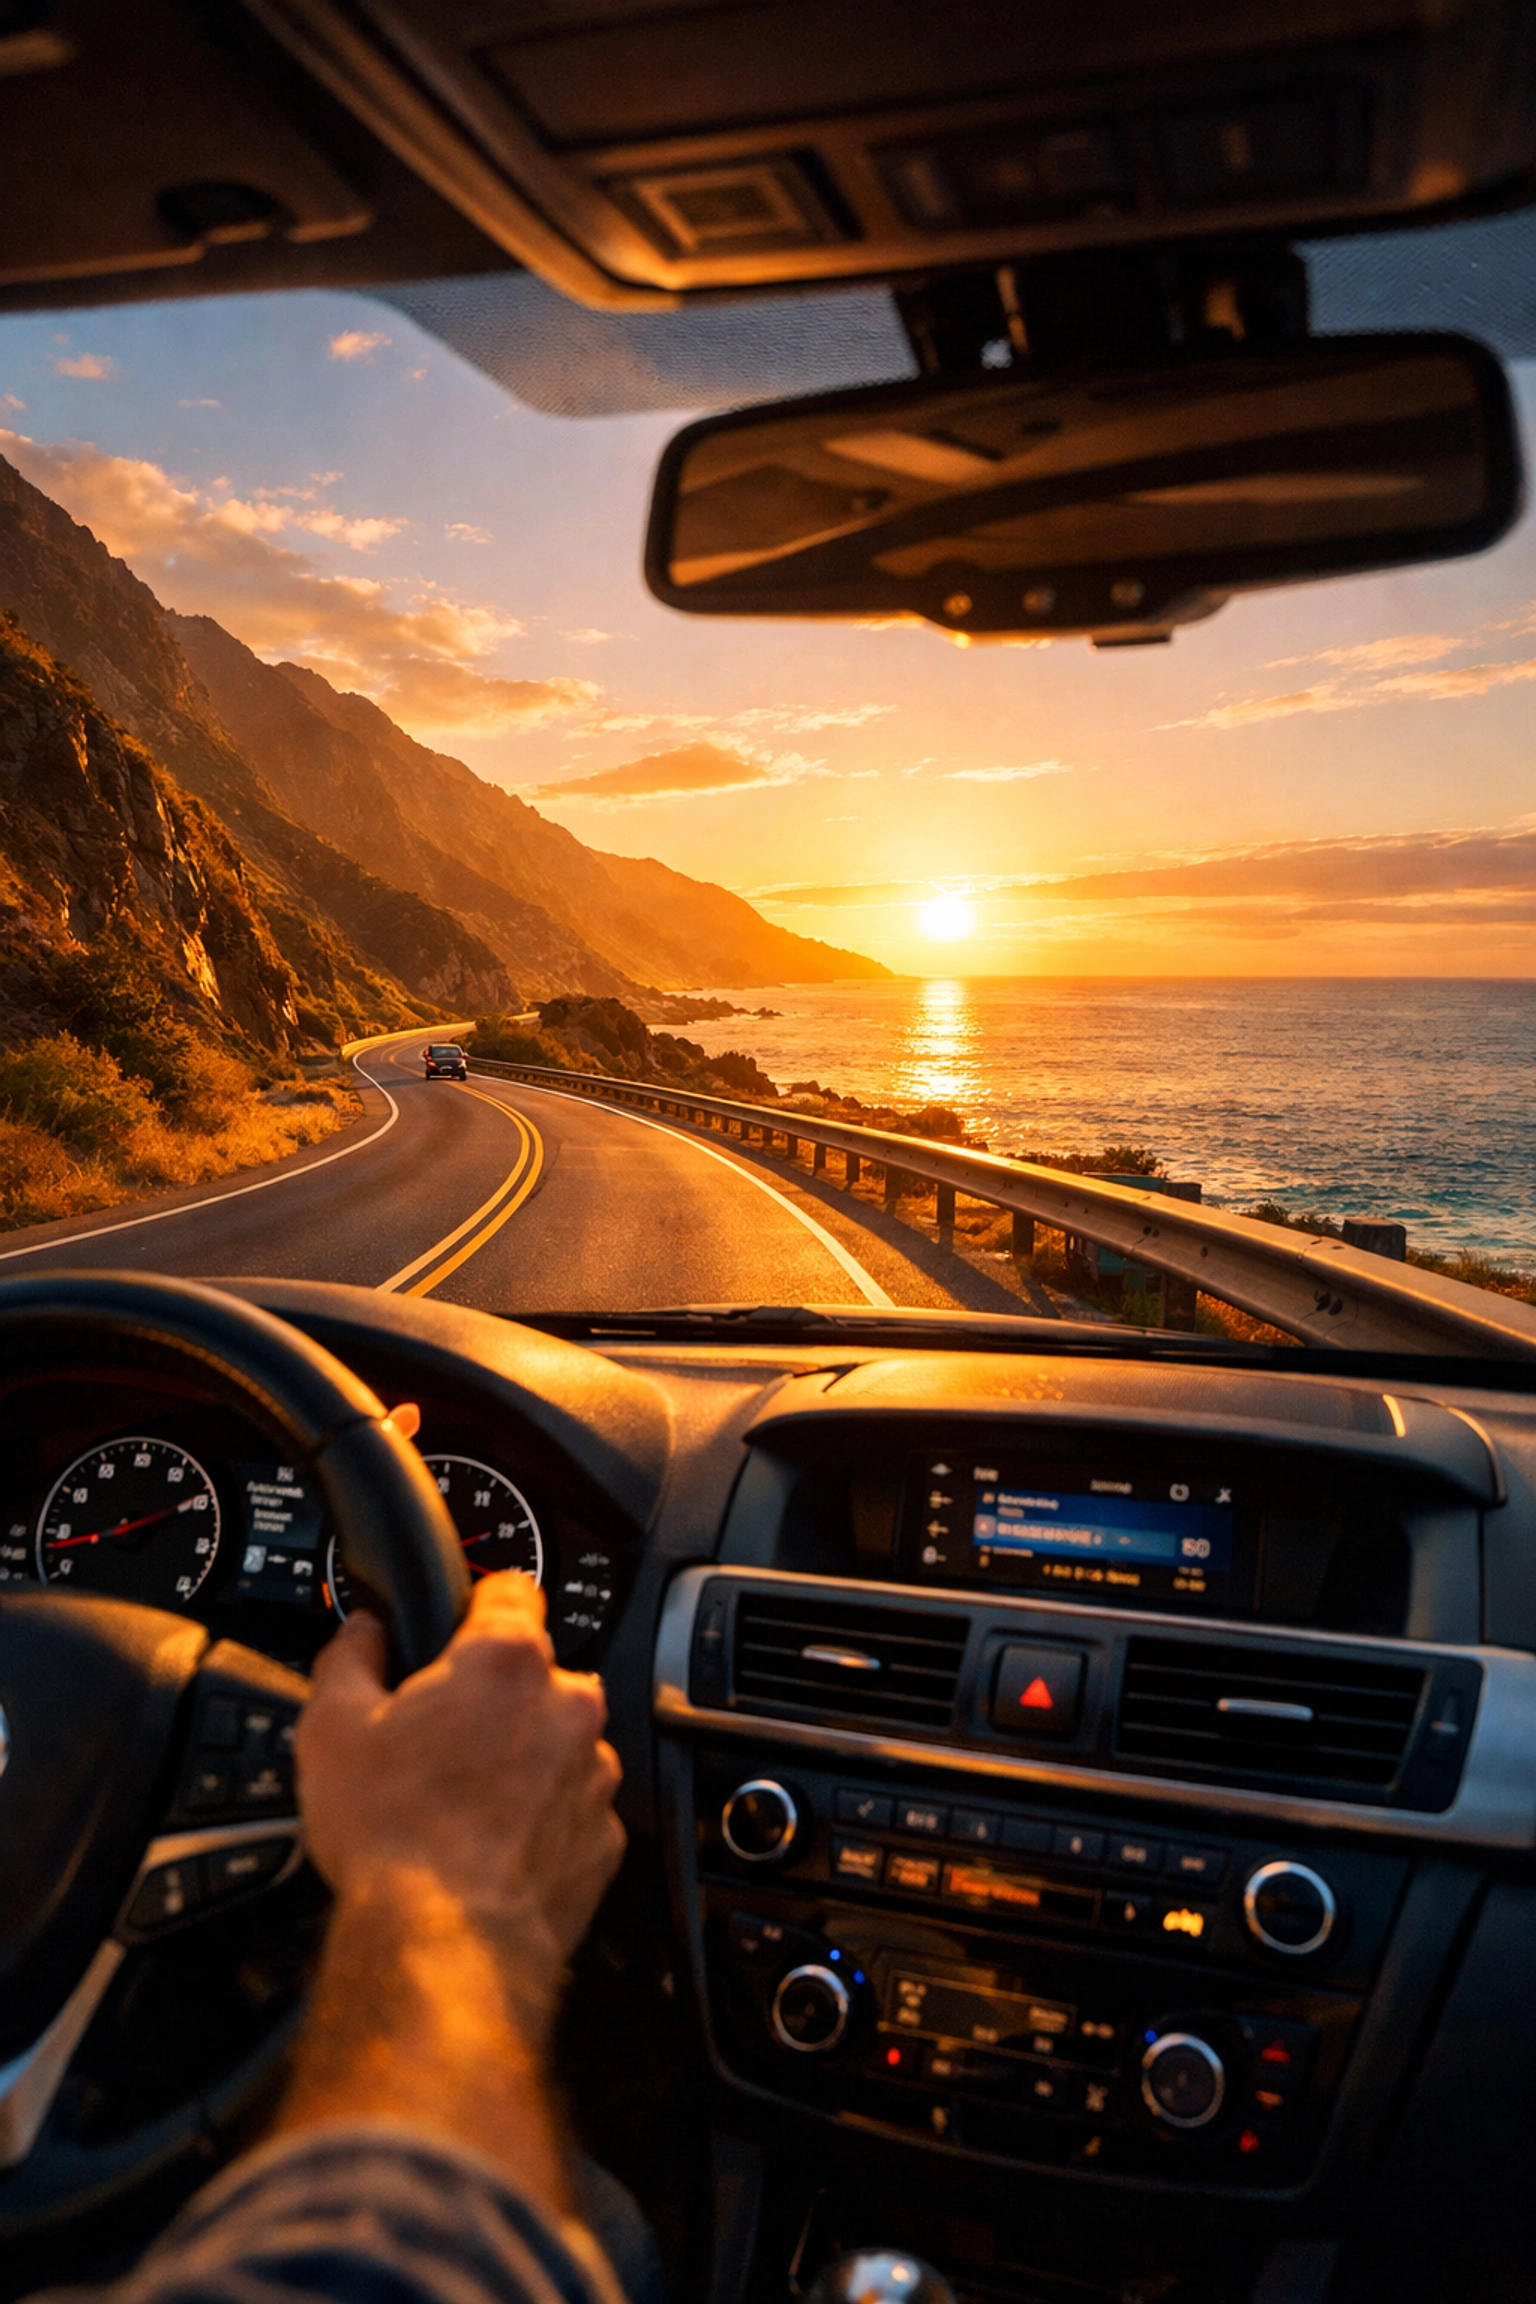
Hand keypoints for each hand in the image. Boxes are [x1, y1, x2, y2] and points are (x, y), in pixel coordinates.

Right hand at [296, 1574, 623, 2010]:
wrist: (443, 1944)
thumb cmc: (393, 1837)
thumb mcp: (332, 1728)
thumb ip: (351, 1656)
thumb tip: (362, 1633)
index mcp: (506, 1661)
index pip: (511, 1587)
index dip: (477, 1604)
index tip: (457, 1627)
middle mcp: (567, 1705)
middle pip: (532, 1675)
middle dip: (491, 1699)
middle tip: (438, 1740)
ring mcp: (594, 1773)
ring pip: (557, 1744)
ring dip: (520, 1760)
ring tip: (460, 1804)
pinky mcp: (604, 1838)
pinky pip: (571, 1809)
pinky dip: (539, 1820)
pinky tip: (489, 1846)